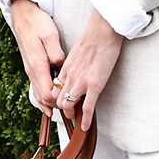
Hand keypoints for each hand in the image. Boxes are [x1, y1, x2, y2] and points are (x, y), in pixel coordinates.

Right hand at [11, 0, 64, 111]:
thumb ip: (56, 53)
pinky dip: (43, 99)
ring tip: (63, 112)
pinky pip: (37, 88)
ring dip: (50, 104)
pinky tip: (49, 106)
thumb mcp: (50, 35)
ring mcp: (30, 70)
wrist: (22, 14)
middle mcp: (32, 71)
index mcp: (37, 65)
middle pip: (44, 98)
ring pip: (39, 95)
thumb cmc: (37, 22)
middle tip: (72, 110)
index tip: (73, 101)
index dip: (60, 100)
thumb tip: (61, 67)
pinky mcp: (31, 67)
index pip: (48, 93)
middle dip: (57, 106)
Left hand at [51, 8, 122, 131]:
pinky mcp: (94, 86)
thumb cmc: (94, 37)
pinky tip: (84, 127)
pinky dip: (84, 119)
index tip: (62, 103)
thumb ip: (75, 63)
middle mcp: (70, 77)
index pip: (56, 88)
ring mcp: (81, 82)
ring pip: (68, 105)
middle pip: (59, 99)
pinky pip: (87, 107)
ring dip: (71, 115)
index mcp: (66, 68)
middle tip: (69, 114)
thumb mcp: (78, 51)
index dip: (57, 98)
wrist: (102, 31)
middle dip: (62, 109)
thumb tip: (79, 68)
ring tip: (76, 121)